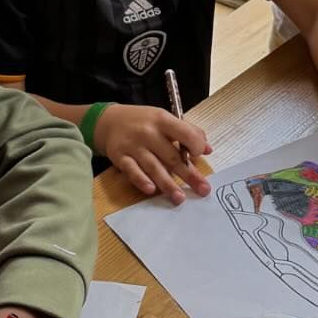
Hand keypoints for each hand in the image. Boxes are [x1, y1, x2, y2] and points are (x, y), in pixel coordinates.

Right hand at [96, 102, 211, 202]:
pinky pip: (132, 171)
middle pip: (171, 156)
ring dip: (167, 184)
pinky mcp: (120, 157)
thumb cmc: (143, 121)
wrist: (109, 121)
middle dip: (188, 174)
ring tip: (180, 198)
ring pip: (153, 167)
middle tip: (203, 190)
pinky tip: (151, 190)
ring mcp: (133, 146)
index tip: (199, 155)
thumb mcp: (164, 119)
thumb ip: (187, 131)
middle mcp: (148, 133)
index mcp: (162, 120)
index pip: (184, 133)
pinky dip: (141, 180)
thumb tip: (208, 149)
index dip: (195, 145)